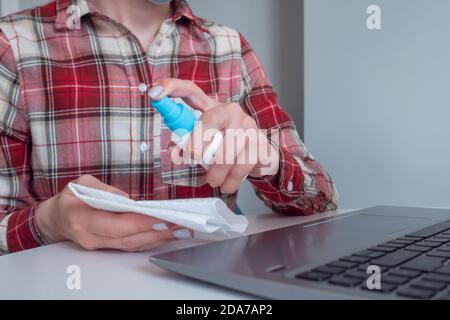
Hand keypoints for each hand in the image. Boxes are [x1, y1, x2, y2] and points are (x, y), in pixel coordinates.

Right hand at [35, 175, 191, 250]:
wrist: (56, 219)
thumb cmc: (69, 199)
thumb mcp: (81, 183)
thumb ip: (102, 188)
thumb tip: (126, 198)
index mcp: (81, 218)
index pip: (114, 225)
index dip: (139, 223)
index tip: (159, 218)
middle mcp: (91, 237)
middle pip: (128, 239)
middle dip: (155, 232)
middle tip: (178, 224)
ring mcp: (99, 246)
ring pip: (132, 245)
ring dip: (157, 239)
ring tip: (179, 230)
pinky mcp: (108, 248)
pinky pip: (131, 246)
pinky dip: (150, 241)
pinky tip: (166, 234)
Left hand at [149, 79, 279, 193]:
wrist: (260, 154)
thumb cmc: (225, 145)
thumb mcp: (206, 140)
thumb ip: (189, 143)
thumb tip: (177, 153)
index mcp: (210, 107)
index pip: (190, 91)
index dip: (171, 88)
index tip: (154, 94)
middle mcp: (229, 110)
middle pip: (208, 121)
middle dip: (196, 145)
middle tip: (193, 159)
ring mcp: (247, 125)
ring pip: (224, 152)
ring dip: (215, 173)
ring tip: (213, 180)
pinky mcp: (259, 142)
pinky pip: (240, 166)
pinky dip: (229, 182)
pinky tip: (226, 184)